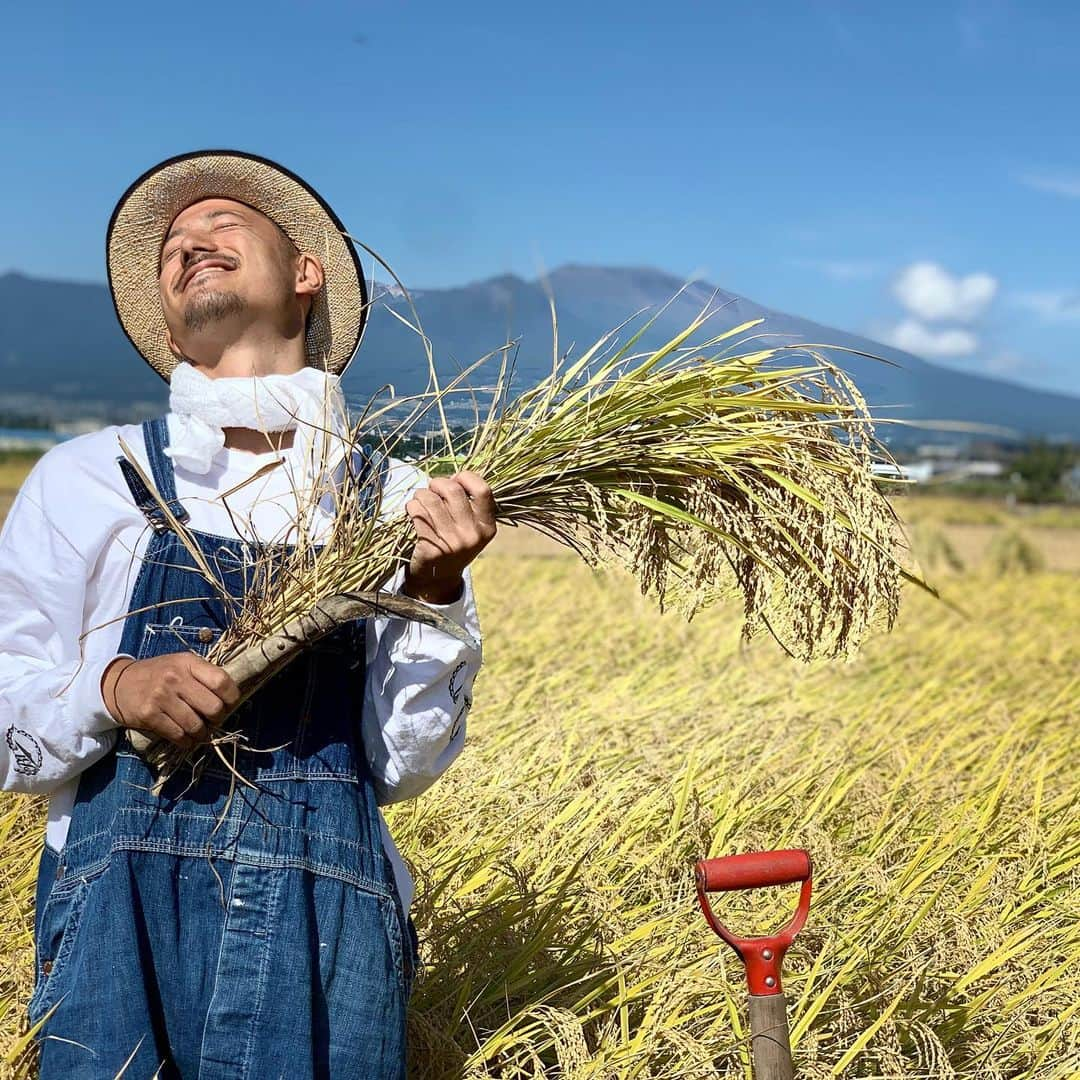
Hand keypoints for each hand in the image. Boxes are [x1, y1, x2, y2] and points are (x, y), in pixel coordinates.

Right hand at [102, 654, 241, 749]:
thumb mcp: (181, 665)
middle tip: (212, 720)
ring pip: (196, 725)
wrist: (118, 683)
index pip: (221, 682)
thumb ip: (203, 676)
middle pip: (213, 707)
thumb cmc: (158, 675)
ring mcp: (161, 697)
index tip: (229, 704)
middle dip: (217, 718)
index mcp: (188, 663)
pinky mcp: (149, 715)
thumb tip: (230, 699)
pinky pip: (178, 735)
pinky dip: (186, 741)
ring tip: (199, 731)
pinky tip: (186, 738)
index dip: (232, 697)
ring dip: (201, 733)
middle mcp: (175, 678)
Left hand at [403, 470, 496, 603]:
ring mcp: (452, 542)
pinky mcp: (431, 547)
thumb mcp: (471, 528)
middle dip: (437, 483)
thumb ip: (469, 503)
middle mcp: (473, 535)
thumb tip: (453, 476)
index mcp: (487, 527)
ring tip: (420, 500)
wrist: (438, 578)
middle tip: (432, 489)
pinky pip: (417, 513)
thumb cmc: (453, 543)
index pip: (482, 490)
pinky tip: (412, 511)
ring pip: (431, 499)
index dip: (466, 477)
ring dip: (421, 494)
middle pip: (453, 490)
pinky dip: (412, 507)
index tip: (455, 480)